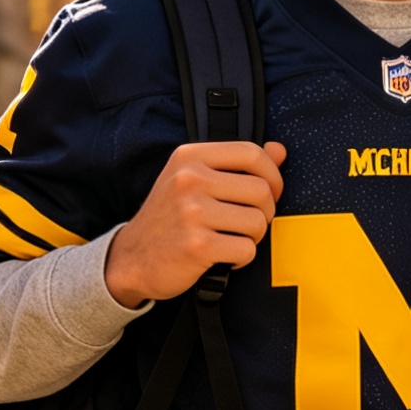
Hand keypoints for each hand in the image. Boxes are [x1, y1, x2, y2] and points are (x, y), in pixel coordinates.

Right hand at [103, 140, 286, 307]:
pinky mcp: (197, 246)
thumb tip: (279, 150)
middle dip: (265, 212)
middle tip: (247, 224)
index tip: (270, 193)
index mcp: (190, 157)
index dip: (272, 176)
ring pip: (258, 222)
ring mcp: (192, 212)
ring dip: (253, 237)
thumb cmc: (169, 218)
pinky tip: (224, 257)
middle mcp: (189, 179)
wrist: (131, 259)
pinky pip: (247, 249)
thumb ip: (236, 164)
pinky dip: (242, 258)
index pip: (253, 153)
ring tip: (231, 239)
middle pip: (262, 190)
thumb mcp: (193, 180)